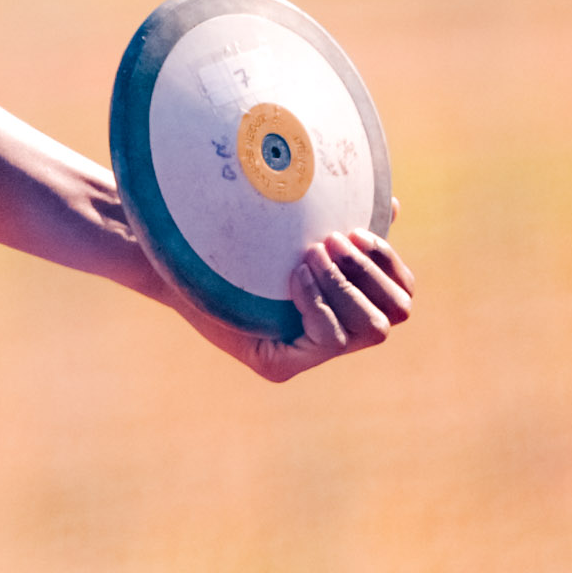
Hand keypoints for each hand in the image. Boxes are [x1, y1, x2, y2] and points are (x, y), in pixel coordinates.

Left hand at [140, 213, 415, 385]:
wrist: (171, 250)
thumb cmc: (233, 236)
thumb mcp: (296, 227)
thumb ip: (343, 223)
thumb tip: (394, 206)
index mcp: (342, 304)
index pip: (400, 295)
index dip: (387, 262)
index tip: (354, 230)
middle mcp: (329, 337)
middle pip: (396, 312)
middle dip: (369, 271)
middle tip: (330, 241)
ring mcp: (304, 356)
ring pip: (370, 329)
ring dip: (345, 284)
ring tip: (310, 254)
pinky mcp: (277, 367)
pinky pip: (328, 339)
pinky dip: (318, 301)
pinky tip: (293, 275)